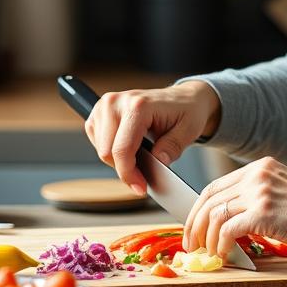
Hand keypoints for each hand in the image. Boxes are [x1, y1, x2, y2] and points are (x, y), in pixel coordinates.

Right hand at [84, 80, 220, 194]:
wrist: (183, 98)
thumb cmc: (186, 111)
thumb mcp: (189, 130)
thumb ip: (173, 146)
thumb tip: (159, 161)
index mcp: (139, 105)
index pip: (122, 149)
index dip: (129, 174)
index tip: (140, 188)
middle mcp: (117, 102)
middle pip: (106, 152)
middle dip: (124, 170)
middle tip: (142, 179)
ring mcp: (106, 104)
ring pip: (101, 149)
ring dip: (117, 161)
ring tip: (139, 159)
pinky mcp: (100, 110)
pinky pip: (97, 141)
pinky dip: (110, 151)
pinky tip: (127, 148)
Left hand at [182, 156, 286, 259]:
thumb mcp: (283, 187)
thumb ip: (258, 193)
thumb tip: (230, 216)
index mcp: (259, 166)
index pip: (215, 185)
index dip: (199, 208)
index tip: (194, 226)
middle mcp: (256, 175)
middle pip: (209, 197)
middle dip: (195, 223)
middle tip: (191, 243)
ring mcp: (259, 192)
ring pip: (215, 214)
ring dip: (207, 237)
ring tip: (208, 252)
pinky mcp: (263, 213)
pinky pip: (228, 229)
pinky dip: (221, 244)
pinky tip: (225, 253)